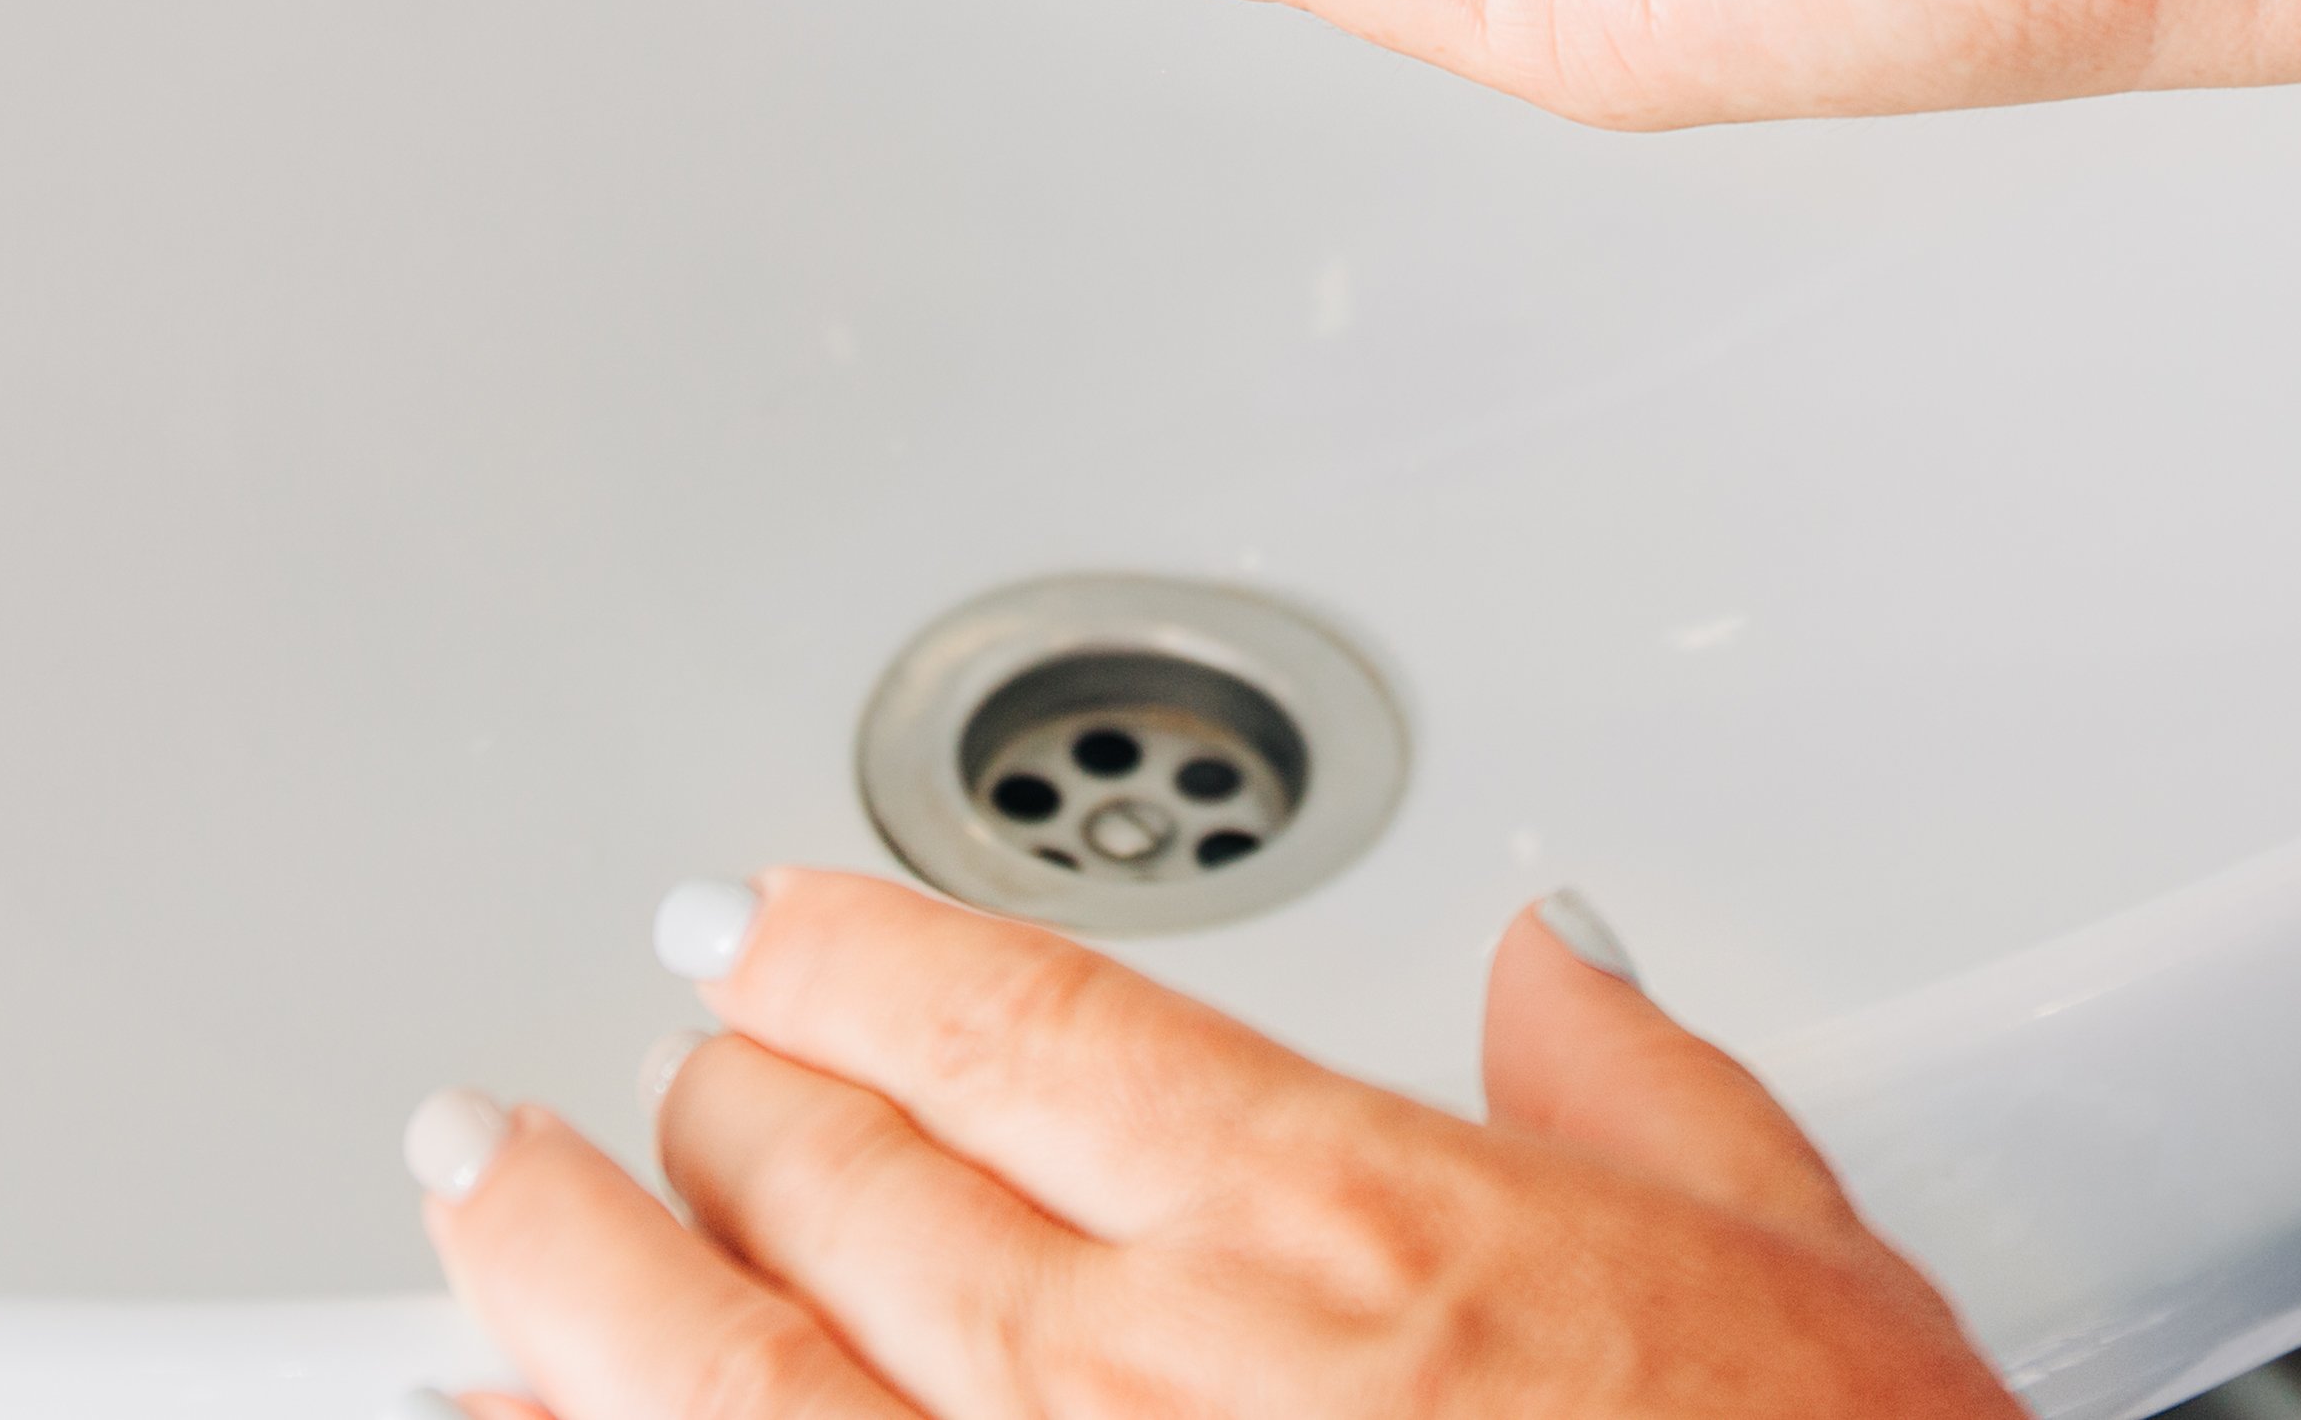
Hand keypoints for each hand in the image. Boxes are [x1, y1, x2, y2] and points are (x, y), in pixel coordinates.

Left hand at [402, 869, 2023, 1419]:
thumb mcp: (1811, 1281)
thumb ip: (1648, 1097)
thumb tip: (1560, 963)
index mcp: (1328, 1227)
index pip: (998, 1013)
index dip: (840, 947)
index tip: (763, 928)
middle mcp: (1140, 1382)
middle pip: (824, 1172)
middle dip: (726, 1099)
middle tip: (684, 1069)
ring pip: (707, 1372)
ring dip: (568, 1265)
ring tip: (488, 1185)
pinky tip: (508, 1410)